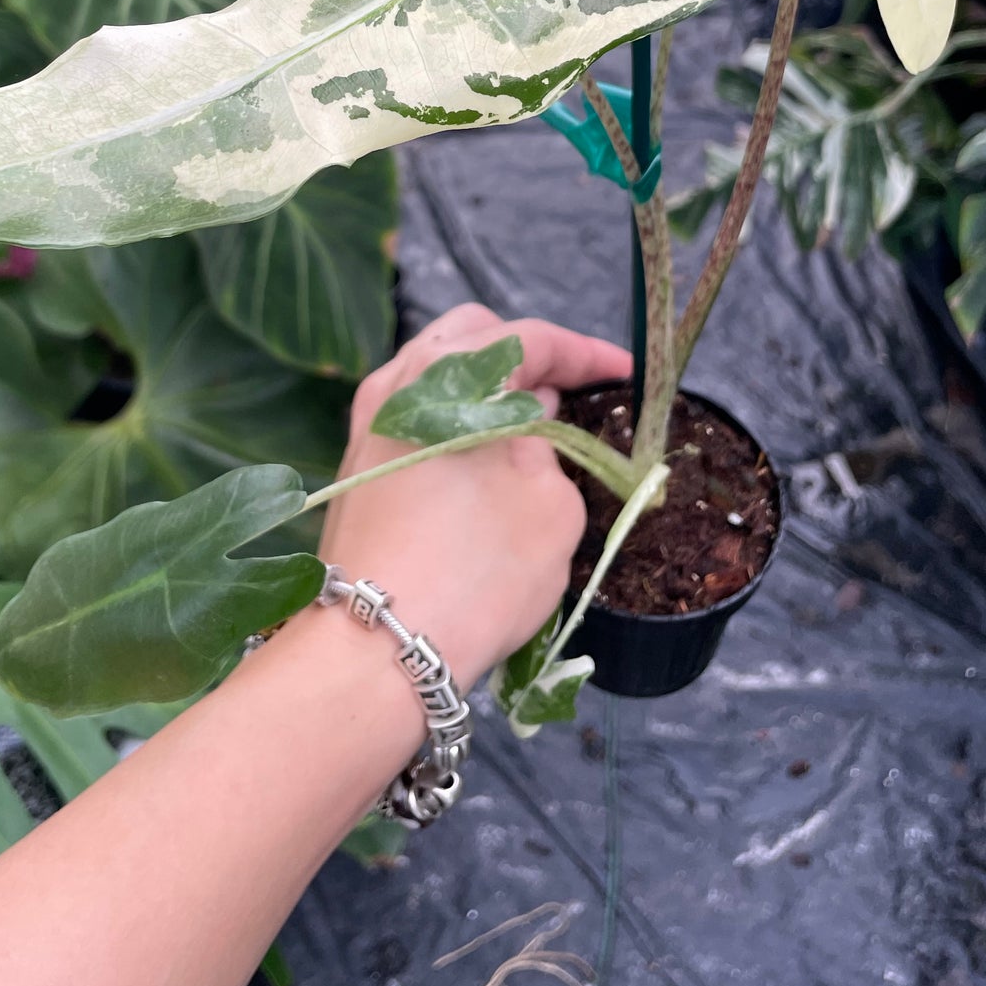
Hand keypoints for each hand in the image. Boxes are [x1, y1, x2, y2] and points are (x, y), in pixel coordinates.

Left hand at [317, 304, 630, 689]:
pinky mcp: (358, 464)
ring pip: (440, 377)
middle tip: (576, 394)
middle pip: (474, 338)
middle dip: (531, 357)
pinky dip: (460, 421)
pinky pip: (419, 416)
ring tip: (538, 427)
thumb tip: (537, 418)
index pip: (530, 339)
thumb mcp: (551, 506)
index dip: (586, 354)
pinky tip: (490, 458)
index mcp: (449, 371)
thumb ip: (554, 447)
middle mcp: (398, 380)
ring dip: (491, 391)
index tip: (627, 373)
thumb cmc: (477, 571)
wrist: (376, 647)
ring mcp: (370, 421)